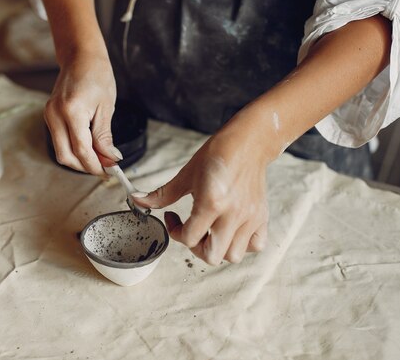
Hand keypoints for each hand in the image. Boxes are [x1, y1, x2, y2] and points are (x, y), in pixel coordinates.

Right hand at [44, 53, 122, 174]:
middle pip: (66, 156)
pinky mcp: (49, 116)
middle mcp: (55, 114)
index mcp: (72, 110)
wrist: (81, 57)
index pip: (81, 149)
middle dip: (85, 167)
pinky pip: (59, 141)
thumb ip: (104, 136)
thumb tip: (110, 159)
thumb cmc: (97, 75)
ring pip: (61, 151)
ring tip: (99, 159)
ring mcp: (49, 115)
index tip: (109, 172)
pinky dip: (73, 149)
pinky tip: (89, 148)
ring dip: (79, 160)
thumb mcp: (106, 107)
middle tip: (105, 169)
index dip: (95, 165)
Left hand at [132, 129, 269, 264]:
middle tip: (191, 231)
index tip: (173, 219)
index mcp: (212, 202)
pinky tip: (230, 231)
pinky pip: (256, 245)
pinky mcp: (261, 217)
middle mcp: (233, 214)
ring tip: (210, 232)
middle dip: (195, 248)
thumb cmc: (217, 155)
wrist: (247, 143)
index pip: (189, 238)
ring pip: (233, 255)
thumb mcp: (186, 174)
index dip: (175, 231)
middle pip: (212, 256)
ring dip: (218, 248)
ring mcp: (250, 217)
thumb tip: (138, 200)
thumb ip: (162, 194)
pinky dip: (242, 245)